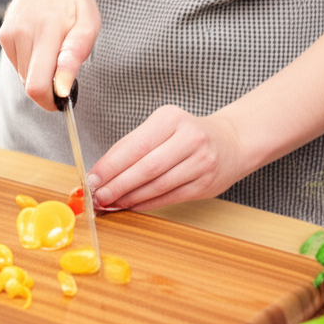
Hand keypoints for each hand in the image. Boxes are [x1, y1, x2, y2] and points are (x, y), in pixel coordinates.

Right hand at [0, 0, 100, 110]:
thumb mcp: (88, 24)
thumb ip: (75, 57)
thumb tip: (62, 89)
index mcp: (47, 31)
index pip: (38, 85)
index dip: (50, 101)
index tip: (63, 98)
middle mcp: (23, 33)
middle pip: (30, 85)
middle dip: (48, 90)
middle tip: (64, 73)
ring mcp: (10, 35)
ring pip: (24, 77)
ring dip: (41, 74)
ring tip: (53, 50)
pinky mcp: (3, 36)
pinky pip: (18, 66)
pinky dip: (31, 64)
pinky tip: (40, 44)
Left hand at [87, 106, 244, 211]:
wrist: (231, 142)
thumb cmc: (187, 135)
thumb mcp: (161, 127)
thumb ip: (132, 146)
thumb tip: (101, 171)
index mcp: (171, 119)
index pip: (135, 145)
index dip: (110, 165)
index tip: (92, 178)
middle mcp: (189, 139)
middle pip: (146, 167)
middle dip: (117, 185)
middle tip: (98, 196)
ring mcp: (201, 163)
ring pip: (157, 185)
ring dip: (129, 197)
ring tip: (110, 202)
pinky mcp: (205, 184)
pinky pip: (169, 197)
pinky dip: (146, 204)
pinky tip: (131, 205)